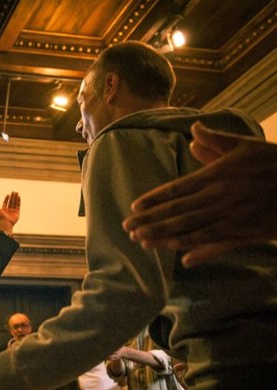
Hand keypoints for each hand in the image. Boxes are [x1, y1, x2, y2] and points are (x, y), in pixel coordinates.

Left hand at [0, 192, 20, 234]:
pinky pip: (18, 206)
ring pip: (14, 203)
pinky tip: (18, 197)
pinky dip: (18, 201)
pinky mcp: (17, 212)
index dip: (6, 199)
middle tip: (13, 192)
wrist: (6, 222)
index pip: (5, 203)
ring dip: (15, 198)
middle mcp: (9, 210)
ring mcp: (13, 211)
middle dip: (12, 197)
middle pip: (11, 202)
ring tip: (16, 193)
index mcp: (4, 210)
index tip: (8, 195)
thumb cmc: (1, 217)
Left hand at [124, 122, 276, 266]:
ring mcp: (230, 218)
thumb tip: (193, 129)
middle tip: (127, 228)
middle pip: (176, 212)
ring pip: (190, 230)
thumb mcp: (245, 146)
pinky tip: (181, 260)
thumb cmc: (273, 162)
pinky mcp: (244, 233)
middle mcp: (218, 198)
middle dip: (150, 221)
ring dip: (164, 237)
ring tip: (142, 242)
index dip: (153, 199)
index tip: (134, 206)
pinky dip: (198, 252)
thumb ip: (216, 140)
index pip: (176, 189)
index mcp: (215, 176)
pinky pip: (215, 244)